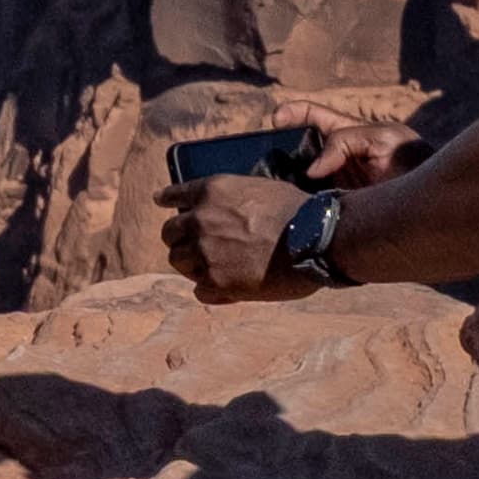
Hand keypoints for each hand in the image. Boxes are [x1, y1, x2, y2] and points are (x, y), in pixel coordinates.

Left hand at [160, 125, 420, 298]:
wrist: (316, 238)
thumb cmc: (297, 211)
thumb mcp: (259, 189)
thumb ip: (232, 200)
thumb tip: (222, 210)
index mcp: (211, 192)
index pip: (173, 195)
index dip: (167, 200)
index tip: (162, 202)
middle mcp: (201, 221)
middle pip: (169, 233)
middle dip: (179, 237)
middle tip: (192, 242)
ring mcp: (206, 254)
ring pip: (179, 262)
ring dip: (191, 263)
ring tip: (208, 266)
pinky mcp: (217, 283)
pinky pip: (198, 289)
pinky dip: (208, 288)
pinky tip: (221, 286)